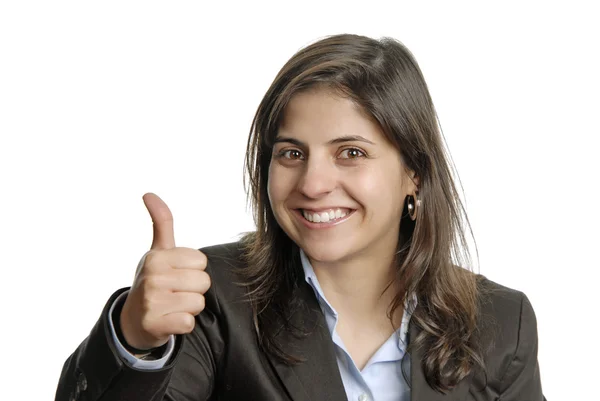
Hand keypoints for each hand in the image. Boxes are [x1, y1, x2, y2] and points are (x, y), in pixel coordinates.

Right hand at [119, 193, 209, 350]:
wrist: (133, 321)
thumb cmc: (153, 281)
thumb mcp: (157, 251)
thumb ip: (161, 222)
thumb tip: (149, 193)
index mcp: (157, 257)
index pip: (201, 262)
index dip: (193, 270)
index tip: (177, 275)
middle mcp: (152, 277)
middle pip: (203, 282)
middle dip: (194, 290)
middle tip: (175, 293)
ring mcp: (152, 301)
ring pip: (198, 303)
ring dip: (189, 308)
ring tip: (172, 306)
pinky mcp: (155, 324)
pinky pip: (189, 323)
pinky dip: (182, 324)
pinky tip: (169, 320)